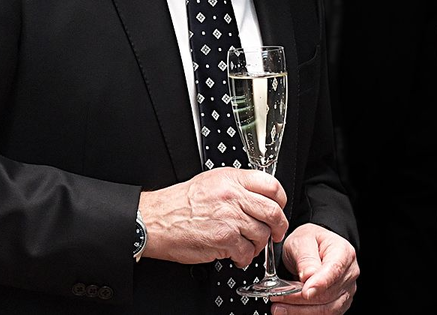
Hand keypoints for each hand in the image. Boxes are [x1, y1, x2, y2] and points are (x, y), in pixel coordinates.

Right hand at [138, 168, 288, 266]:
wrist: (155, 221)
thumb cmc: (179, 204)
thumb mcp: (211, 182)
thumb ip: (237, 186)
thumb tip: (260, 196)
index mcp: (232, 179)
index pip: (272, 185)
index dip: (281, 200)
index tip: (280, 208)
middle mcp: (233, 196)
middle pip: (273, 212)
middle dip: (279, 227)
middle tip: (276, 232)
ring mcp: (230, 218)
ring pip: (262, 234)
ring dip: (259, 245)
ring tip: (250, 246)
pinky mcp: (224, 239)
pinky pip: (247, 251)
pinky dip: (245, 257)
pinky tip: (237, 254)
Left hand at [271, 224, 358, 313]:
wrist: (312, 248)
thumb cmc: (309, 241)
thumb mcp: (302, 240)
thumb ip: (305, 257)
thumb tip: (308, 276)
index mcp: (343, 253)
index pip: (335, 270)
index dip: (320, 283)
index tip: (304, 291)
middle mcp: (349, 273)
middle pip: (328, 293)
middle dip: (301, 299)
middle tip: (278, 297)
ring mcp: (346, 290)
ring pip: (327, 309)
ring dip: (301, 311)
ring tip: (279, 307)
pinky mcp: (339, 303)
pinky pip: (324, 314)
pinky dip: (304, 314)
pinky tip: (289, 311)